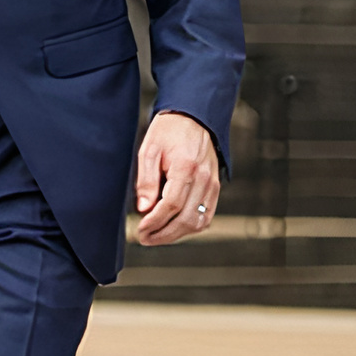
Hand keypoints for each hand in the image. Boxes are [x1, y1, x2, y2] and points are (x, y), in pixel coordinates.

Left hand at [134, 112, 219, 247]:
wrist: (193, 117)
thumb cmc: (169, 131)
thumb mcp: (149, 150)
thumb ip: (146, 180)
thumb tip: (144, 209)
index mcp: (186, 167)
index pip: (171, 205)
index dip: (154, 221)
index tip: (140, 229)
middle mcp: (203, 179)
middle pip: (185, 219)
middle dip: (163, 234)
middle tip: (145, 238)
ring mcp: (212, 185)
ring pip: (197, 222)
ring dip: (176, 234)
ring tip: (157, 236)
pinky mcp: (215, 188)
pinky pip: (206, 216)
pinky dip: (190, 227)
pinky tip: (174, 228)